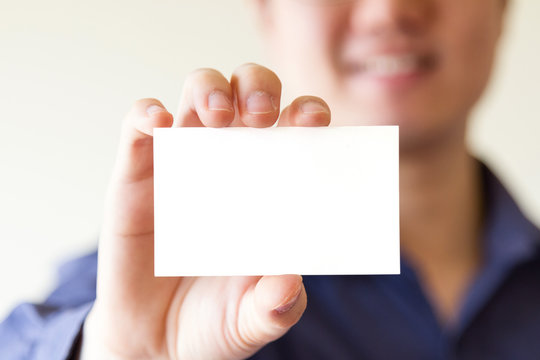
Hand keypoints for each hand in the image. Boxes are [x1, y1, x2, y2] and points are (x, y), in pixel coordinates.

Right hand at [81, 63, 330, 359]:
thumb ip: (276, 306)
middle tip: (261, 115)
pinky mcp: (137, 175)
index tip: (312, 123)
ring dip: (210, 89)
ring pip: (197, 93)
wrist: (157, 343)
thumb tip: (288, 283)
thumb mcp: (253, 319)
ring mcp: (182, 163)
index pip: (293, 130)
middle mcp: (229, 163)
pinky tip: (159, 123)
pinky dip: (146, 114)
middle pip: (247, 94)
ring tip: (218, 115)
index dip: (306, 114)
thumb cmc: (214, 319)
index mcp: (267, 186)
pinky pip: (138, 127)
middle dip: (257, 88)